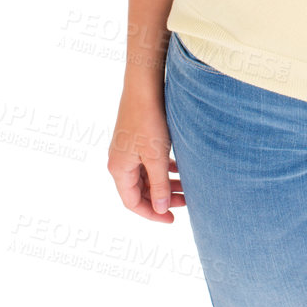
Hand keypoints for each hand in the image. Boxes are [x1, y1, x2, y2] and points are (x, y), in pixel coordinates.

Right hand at [107, 90, 182, 220]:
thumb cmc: (149, 121)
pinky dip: (164, 169)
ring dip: (166, 183)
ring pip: (147, 176)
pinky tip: (180, 168)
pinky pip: (149, 162)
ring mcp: (127, 150)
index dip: (152, 214)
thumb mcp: (156, 157)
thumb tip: (160, 209)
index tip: (172, 219)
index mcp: (119, 169)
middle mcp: (119, 161)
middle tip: (186, 202)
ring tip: (188, 186)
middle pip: (140, 190)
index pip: (132, 202)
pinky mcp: (136, 139)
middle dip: (162, 198)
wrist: (144, 87)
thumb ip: (159, 185)